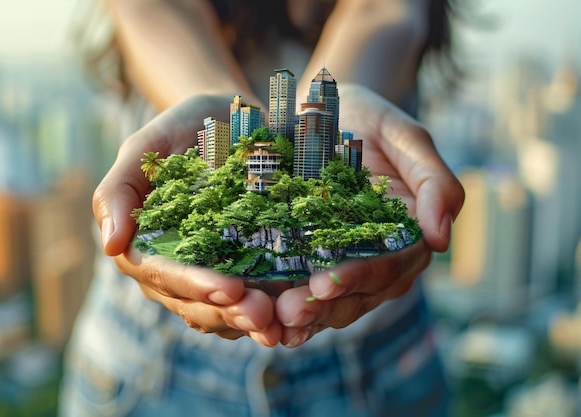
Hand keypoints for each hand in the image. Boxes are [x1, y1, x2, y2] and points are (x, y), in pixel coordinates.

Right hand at [92, 95, 280, 346]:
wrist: (227, 120)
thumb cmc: (182, 129)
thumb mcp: (147, 147)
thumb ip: (119, 191)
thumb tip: (110, 246)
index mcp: (144, 244)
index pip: (161, 274)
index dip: (193, 285)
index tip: (229, 288)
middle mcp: (172, 267)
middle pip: (193, 303)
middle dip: (228, 312)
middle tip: (264, 314)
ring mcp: (206, 272)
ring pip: (221, 312)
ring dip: (249, 321)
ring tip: (280, 322)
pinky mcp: (240, 270)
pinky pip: (248, 302)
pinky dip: (269, 312)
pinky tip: (293, 313)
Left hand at [276, 84, 464, 346]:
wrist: (323, 109)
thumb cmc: (370, 120)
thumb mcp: (406, 137)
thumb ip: (435, 182)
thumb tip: (442, 239)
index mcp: (407, 234)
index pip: (392, 267)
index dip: (361, 278)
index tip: (326, 282)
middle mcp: (377, 255)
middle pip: (358, 294)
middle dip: (325, 307)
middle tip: (289, 313)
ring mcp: (343, 259)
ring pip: (331, 301)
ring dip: (303, 316)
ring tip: (273, 324)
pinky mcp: (308, 257)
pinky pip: (301, 287)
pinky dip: (283, 304)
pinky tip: (261, 316)